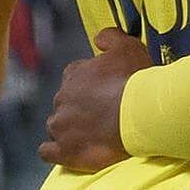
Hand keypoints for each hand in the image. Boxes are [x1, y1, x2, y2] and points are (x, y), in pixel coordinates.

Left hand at [40, 28, 147, 172]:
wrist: (142, 114)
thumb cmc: (135, 81)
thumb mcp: (128, 47)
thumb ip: (110, 37)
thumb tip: (98, 38)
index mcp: (74, 75)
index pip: (74, 77)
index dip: (89, 85)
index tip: (104, 92)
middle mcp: (62, 99)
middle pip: (66, 103)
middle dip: (80, 108)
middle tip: (104, 114)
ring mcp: (61, 126)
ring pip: (57, 126)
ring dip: (70, 129)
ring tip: (93, 134)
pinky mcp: (65, 151)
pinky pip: (48, 152)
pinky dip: (55, 151)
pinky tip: (70, 151)